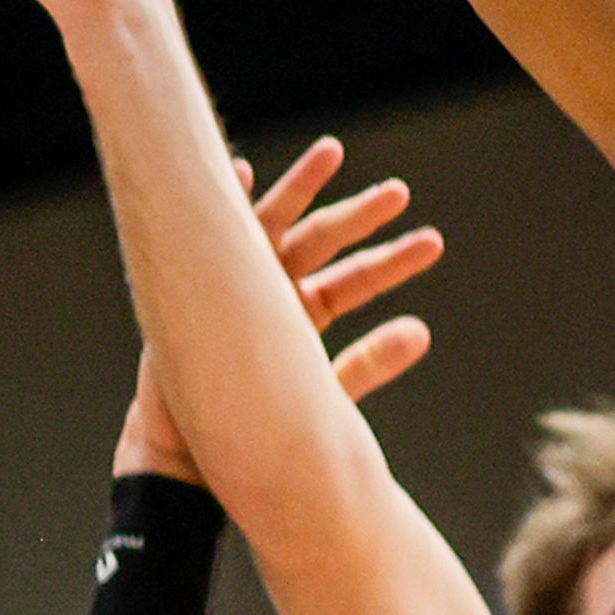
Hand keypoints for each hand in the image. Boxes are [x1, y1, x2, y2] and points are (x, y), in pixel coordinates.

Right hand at [115, 139, 447, 479]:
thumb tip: (422, 331)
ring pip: (272, 227)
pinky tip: (240, 168)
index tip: (433, 243)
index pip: (353, 280)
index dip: (391, 262)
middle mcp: (267, 294)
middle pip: (320, 244)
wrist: (182, 462)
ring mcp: (228, 286)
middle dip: (358, 217)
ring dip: (301, 188)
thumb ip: (368, 363)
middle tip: (399, 192)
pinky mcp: (191, 290)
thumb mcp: (321, 396)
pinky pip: (207, 236)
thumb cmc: (250, 433)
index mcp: (300, 317)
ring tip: (332, 152)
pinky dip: (223, 201)